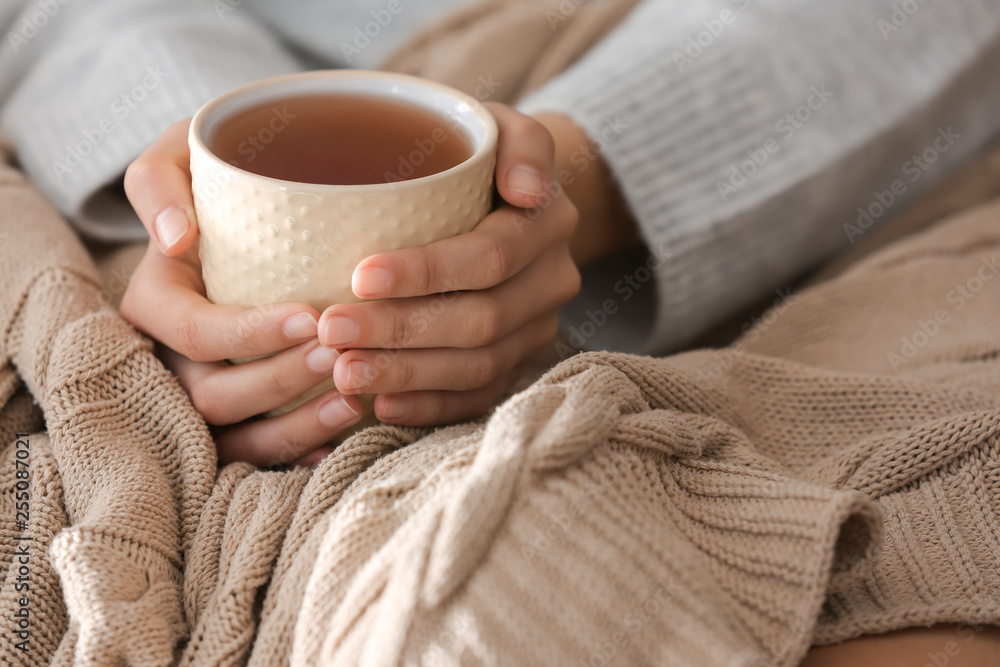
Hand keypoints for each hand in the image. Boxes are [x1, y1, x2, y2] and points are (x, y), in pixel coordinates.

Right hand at [121, 119, 362, 467]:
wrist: (249, 209)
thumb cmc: (216, 177)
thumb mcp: (179, 156)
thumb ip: (161, 181)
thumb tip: (174, 238)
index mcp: (154, 300)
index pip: (191, 331)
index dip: (247, 334)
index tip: (311, 316)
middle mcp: (168, 355)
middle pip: (212, 392)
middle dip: (280, 380)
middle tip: (341, 356)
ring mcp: (200, 391)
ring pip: (235, 433)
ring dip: (294, 425)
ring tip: (353, 402)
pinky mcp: (236, 416)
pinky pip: (256, 450)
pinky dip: (298, 450)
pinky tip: (339, 441)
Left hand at [320, 102, 580, 425]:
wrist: (512, 196)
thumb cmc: (482, 155)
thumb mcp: (499, 126)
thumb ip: (520, 143)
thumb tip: (526, 191)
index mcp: (547, 222)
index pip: (489, 257)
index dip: (426, 272)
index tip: (360, 276)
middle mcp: (551, 281)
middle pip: (480, 321)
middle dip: (402, 331)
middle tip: (332, 331)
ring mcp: (537, 328)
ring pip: (479, 366)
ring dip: (408, 374)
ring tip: (345, 372)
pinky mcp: (519, 362)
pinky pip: (480, 396)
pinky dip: (432, 407)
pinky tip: (383, 407)